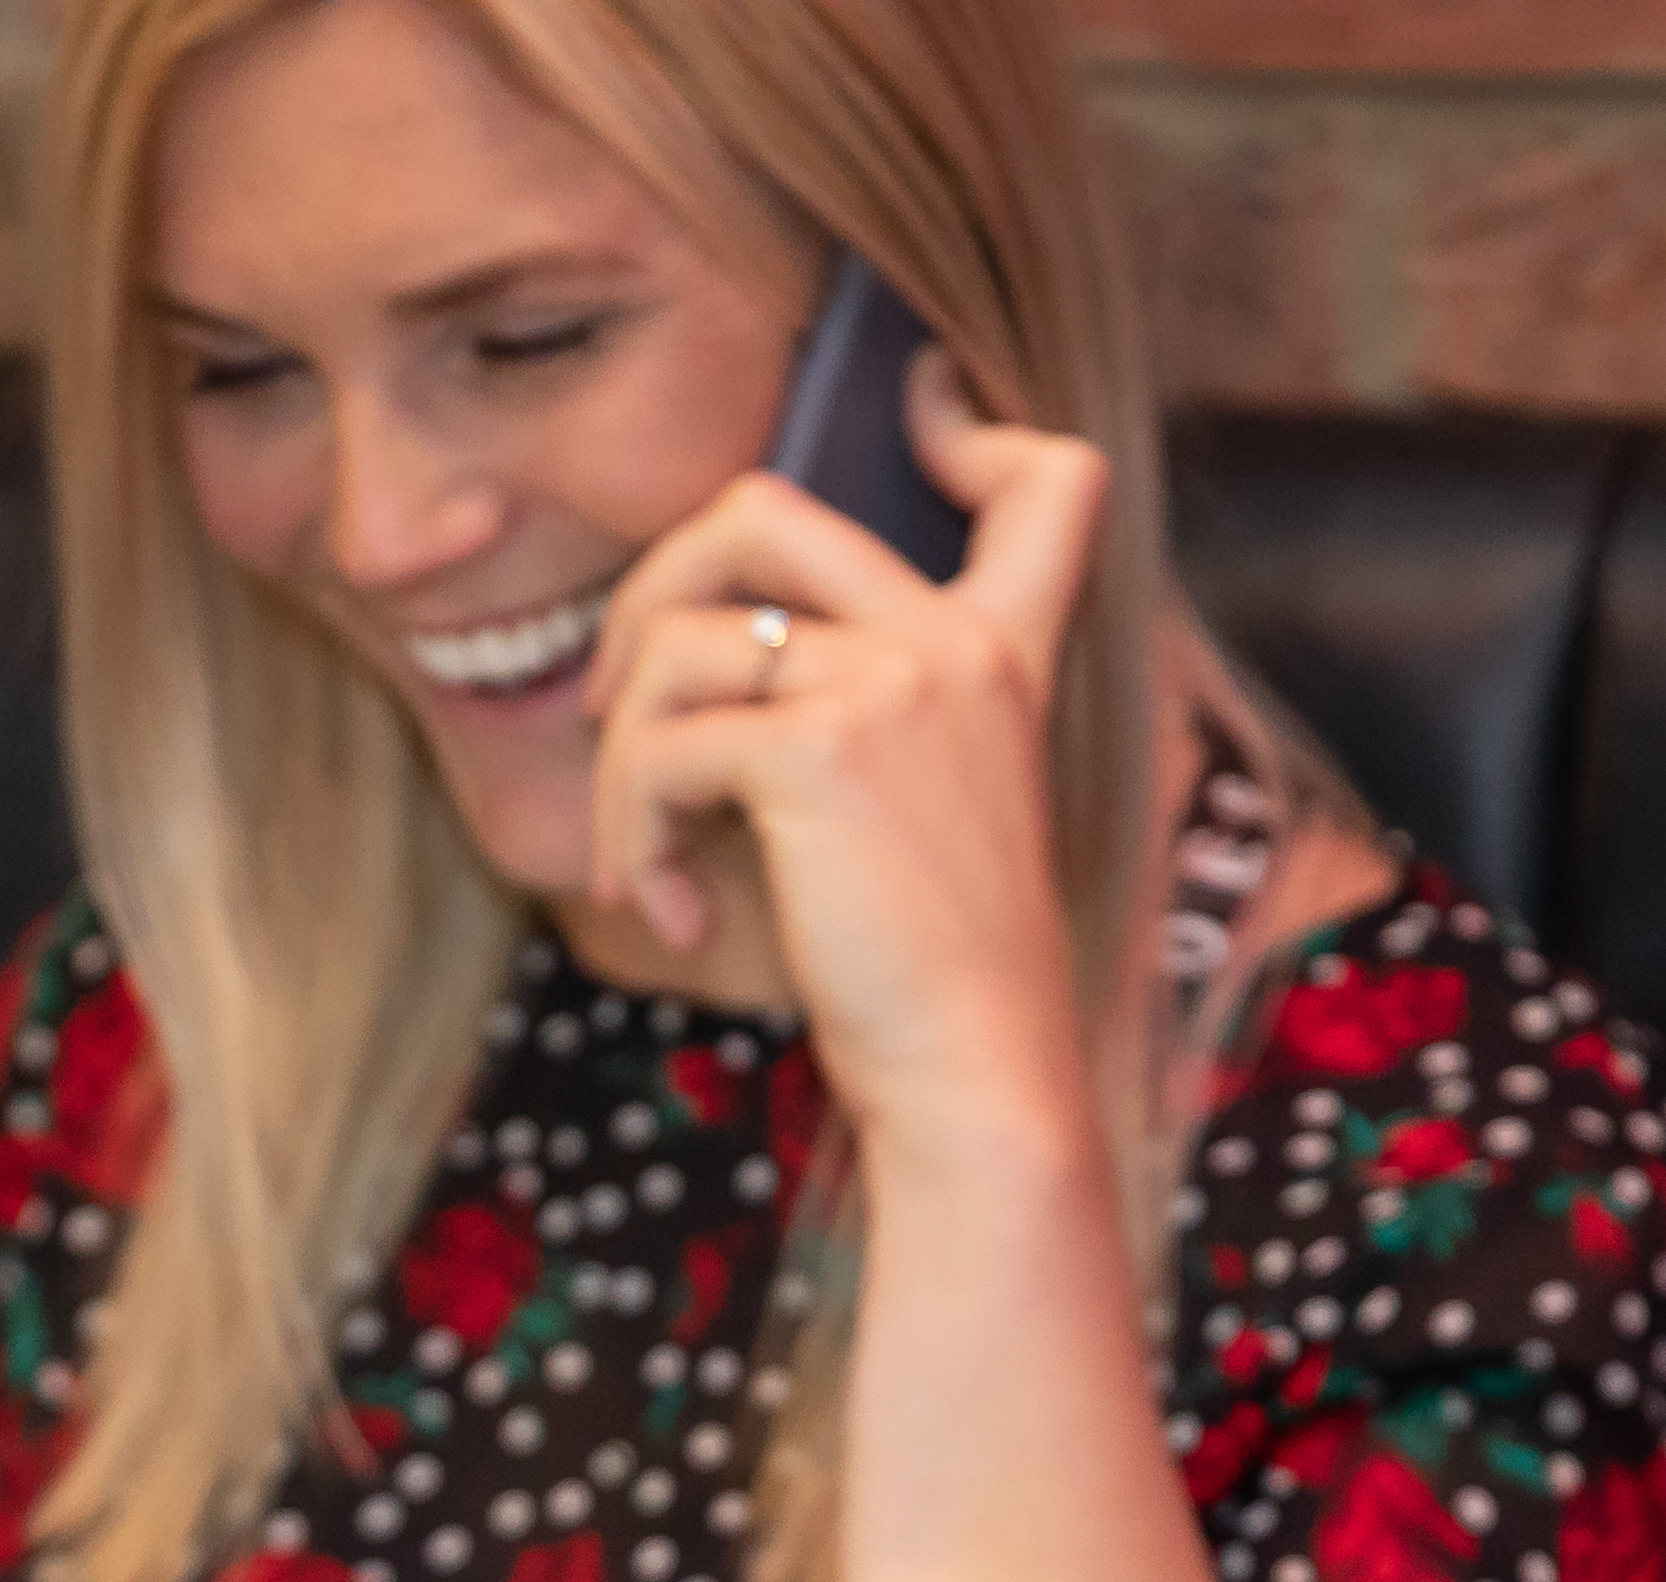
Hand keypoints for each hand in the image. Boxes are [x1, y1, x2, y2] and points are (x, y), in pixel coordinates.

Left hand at [583, 369, 1106, 1171]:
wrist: (977, 1077)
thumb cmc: (933, 977)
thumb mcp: (930, 816)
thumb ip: (869, 718)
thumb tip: (695, 663)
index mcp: (1004, 655)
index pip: (1049, 480)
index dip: (968, 424)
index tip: (915, 418)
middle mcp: (957, 646)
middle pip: (760, 505)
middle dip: (645, 589)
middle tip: (616, 708)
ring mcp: (892, 685)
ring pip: (675, 647)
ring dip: (618, 764)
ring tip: (641, 861)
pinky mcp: (817, 753)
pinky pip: (659, 746)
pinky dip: (632, 830)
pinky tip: (666, 908)